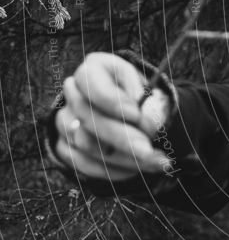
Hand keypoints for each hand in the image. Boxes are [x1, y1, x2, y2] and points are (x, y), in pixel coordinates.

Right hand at [53, 52, 172, 180]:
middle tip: (148, 151)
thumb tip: (144, 118)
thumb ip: (149, 103)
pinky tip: (136, 170)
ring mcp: (65, 120)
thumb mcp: (151, 92)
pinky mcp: (64, 146)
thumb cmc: (144, 99)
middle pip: (88, 116)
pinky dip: (111, 170)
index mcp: (94, 69)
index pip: (89, 80)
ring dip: (122, 157)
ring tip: (154, 161)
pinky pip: (82, 164)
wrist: (138, 116)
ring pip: (85, 143)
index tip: (135, 113)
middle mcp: (73, 93)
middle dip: (122, 137)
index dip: (110, 99)